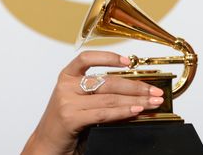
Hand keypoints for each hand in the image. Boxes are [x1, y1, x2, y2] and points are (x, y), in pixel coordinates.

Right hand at [21, 51, 163, 154]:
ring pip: (110, 98)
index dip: (109, 57)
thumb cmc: (67, 121)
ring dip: (136, 101)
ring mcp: (67, 102)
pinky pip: (103, 113)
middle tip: (155, 91)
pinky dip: (123, 112)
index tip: (129, 61)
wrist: (47, 145)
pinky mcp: (71, 118)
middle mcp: (66, 87)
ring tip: (152, 102)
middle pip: (108, 82)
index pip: (87, 58)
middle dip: (136, 87)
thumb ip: (100, 93)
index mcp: (67, 76)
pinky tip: (136, 111)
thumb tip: (135, 91)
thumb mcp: (80, 101)